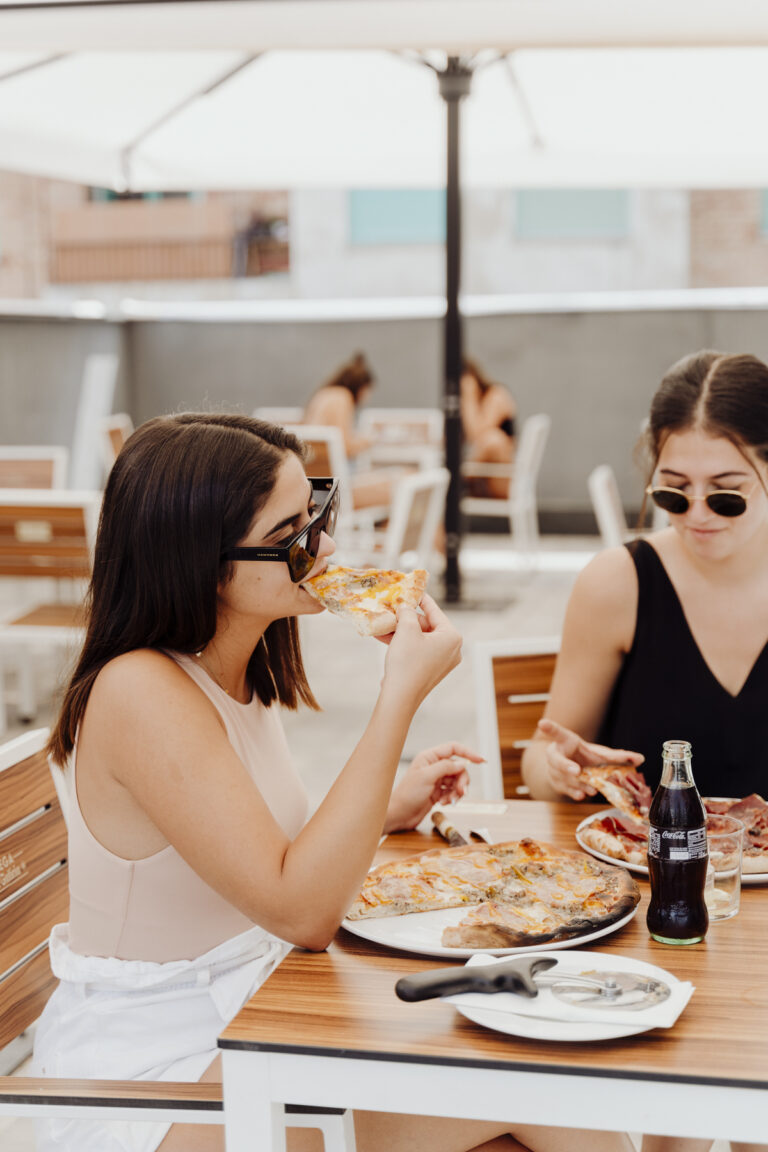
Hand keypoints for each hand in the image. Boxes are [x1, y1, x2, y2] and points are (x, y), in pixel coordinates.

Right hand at [380, 594, 461, 708]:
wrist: (400, 698)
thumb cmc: (407, 662)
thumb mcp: (406, 630)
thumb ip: (407, 613)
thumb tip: (405, 606)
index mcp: (452, 637)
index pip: (435, 611)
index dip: (421, 599)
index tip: (412, 589)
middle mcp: (452, 649)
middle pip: (427, 625)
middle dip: (405, 618)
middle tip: (391, 608)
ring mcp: (442, 662)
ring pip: (419, 639)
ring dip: (400, 630)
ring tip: (383, 622)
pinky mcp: (430, 671)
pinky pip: (417, 650)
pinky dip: (403, 643)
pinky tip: (383, 636)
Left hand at [384, 742, 481, 832]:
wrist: (399, 815)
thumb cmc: (407, 794)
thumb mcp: (427, 777)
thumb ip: (446, 767)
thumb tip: (462, 763)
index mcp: (429, 757)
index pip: (453, 748)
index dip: (468, 753)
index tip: (481, 761)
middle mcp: (434, 767)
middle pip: (459, 768)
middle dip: (462, 780)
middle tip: (461, 792)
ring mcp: (436, 780)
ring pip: (457, 781)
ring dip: (457, 791)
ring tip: (451, 800)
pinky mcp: (438, 792)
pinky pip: (453, 791)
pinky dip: (452, 797)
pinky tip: (444, 803)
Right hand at [536, 718, 643, 800]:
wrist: (570, 769)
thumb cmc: (585, 757)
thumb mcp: (601, 754)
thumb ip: (619, 756)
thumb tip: (641, 758)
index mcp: (566, 741)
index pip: (557, 732)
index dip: (550, 728)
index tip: (542, 723)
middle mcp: (556, 754)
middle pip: (556, 760)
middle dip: (565, 766)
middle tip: (576, 771)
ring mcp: (553, 770)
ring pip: (562, 778)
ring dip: (577, 784)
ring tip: (591, 789)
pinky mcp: (555, 783)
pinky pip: (563, 789)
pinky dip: (573, 792)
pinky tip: (582, 794)